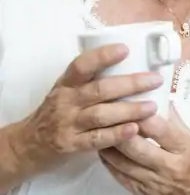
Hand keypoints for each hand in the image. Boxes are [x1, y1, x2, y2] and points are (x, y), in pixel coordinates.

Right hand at [15, 44, 161, 170]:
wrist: (27, 144)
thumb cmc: (57, 113)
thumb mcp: (67, 92)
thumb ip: (91, 82)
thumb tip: (132, 67)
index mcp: (66, 84)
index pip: (82, 65)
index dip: (103, 56)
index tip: (126, 49)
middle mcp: (65, 101)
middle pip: (99, 89)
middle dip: (130, 84)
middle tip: (155, 80)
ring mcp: (67, 124)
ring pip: (101, 114)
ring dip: (129, 110)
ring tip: (152, 106)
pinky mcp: (70, 145)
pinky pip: (96, 139)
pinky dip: (116, 134)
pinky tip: (134, 130)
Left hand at [98, 106, 189, 194]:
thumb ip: (178, 126)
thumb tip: (164, 102)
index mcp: (186, 151)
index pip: (159, 129)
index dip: (142, 115)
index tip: (131, 103)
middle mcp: (168, 167)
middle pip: (135, 145)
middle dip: (119, 129)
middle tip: (107, 114)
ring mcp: (152, 182)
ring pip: (121, 160)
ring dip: (108, 144)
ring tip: (101, 130)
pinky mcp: (140, 193)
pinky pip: (118, 175)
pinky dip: (108, 161)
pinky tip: (104, 150)